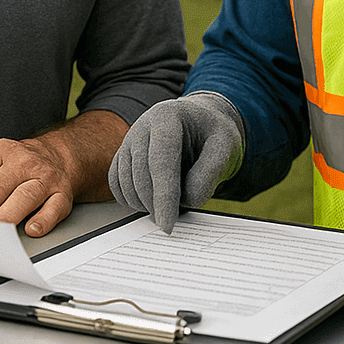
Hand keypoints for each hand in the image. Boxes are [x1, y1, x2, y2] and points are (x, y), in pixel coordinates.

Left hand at [0, 135, 75, 236]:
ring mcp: (45, 177)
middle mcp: (23, 161)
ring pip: (24, 196)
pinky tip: (31, 230)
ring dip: (5, 217)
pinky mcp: (63, 193)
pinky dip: (43, 220)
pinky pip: (54, 208)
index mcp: (0, 152)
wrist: (60, 156)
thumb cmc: (18, 166)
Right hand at [107, 93, 243, 232]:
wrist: (199, 122)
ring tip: (170, 203)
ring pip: (126, 183)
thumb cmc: (212, 132)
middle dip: (156, 205)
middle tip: (174, 221)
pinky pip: (117, 186)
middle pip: (141, 174)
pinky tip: (152, 201)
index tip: (167, 226)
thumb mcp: (226, 144)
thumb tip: (187, 199)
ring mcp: (128, 141)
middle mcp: (142, 126)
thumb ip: (212, 170)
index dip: (164, 195)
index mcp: (167, 116)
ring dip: (145, 204)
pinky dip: (131, 200)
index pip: (161, 159)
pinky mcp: (122, 156)